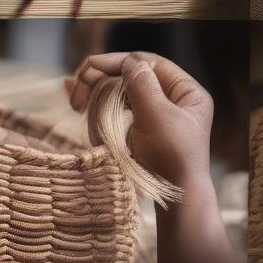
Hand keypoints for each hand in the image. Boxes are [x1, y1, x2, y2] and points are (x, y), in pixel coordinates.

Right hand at [70, 52, 212, 189]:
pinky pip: (118, 111)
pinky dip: (100, 109)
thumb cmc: (172, 158)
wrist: (176, 202)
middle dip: (102, 80)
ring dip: (97, 96)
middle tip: (76, 87)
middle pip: (132, 76)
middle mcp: (173, 98)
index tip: (90, 67)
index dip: (118, 61)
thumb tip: (129, 62)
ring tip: (76, 103)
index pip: (149, 63)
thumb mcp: (158, 117)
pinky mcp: (142, 129)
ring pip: (121, 92)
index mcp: (186, 91)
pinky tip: (80, 106)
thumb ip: (142, 85)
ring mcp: (157, 114)